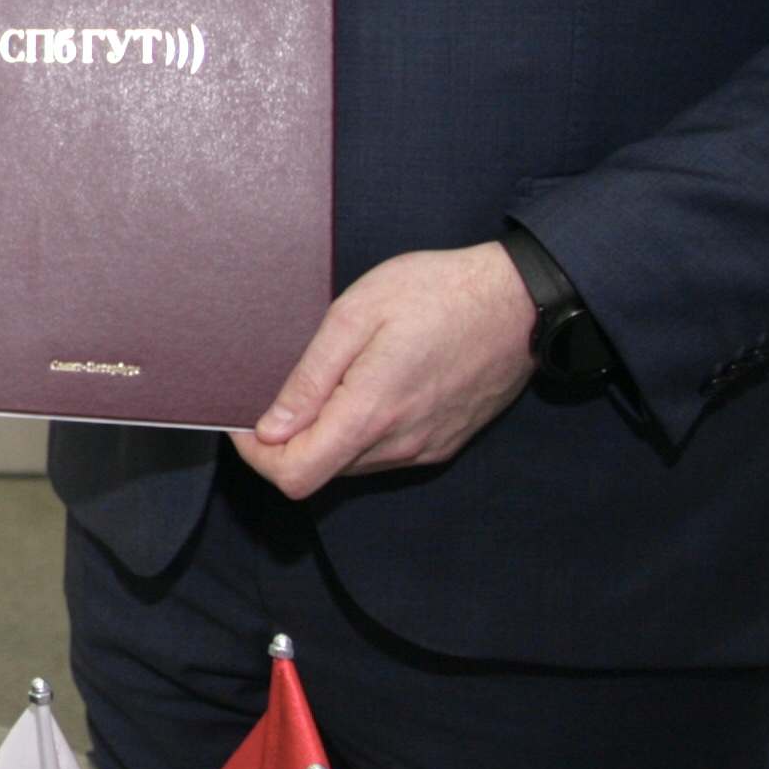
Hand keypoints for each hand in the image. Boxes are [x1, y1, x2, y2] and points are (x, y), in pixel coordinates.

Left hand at [230, 243, 538, 499]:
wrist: (519, 301)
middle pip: (319, 472)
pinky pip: (383, 455)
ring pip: (350, 465)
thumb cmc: (437, 293)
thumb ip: (310, 379)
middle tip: (284, 392)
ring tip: (331, 382)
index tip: (248, 422)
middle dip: (288, 443)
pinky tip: (367, 388)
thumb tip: (270, 429)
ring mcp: (424, 449)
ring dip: (326, 437)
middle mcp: (398, 445)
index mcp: (369, 413)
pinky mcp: (442, 444)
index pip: (294, 476)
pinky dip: (360, 434)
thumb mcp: (356, 315)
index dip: (259, 457)